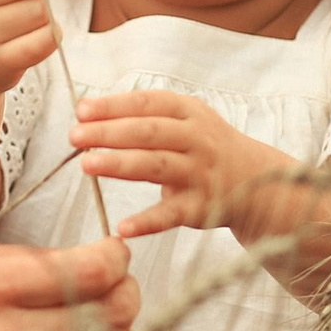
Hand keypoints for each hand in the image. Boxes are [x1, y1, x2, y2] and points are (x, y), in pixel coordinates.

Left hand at [71, 89, 281, 237]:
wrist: (256, 180)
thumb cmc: (204, 145)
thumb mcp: (185, 119)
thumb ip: (144, 115)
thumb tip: (88, 114)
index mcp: (188, 111)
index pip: (147, 104)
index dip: (113, 106)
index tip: (81, 110)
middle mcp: (196, 139)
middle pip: (148, 132)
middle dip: (109, 132)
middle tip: (75, 136)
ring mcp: (200, 173)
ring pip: (156, 166)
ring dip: (121, 164)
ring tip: (87, 165)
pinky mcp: (200, 207)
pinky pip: (170, 214)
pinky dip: (147, 222)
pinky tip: (122, 227)